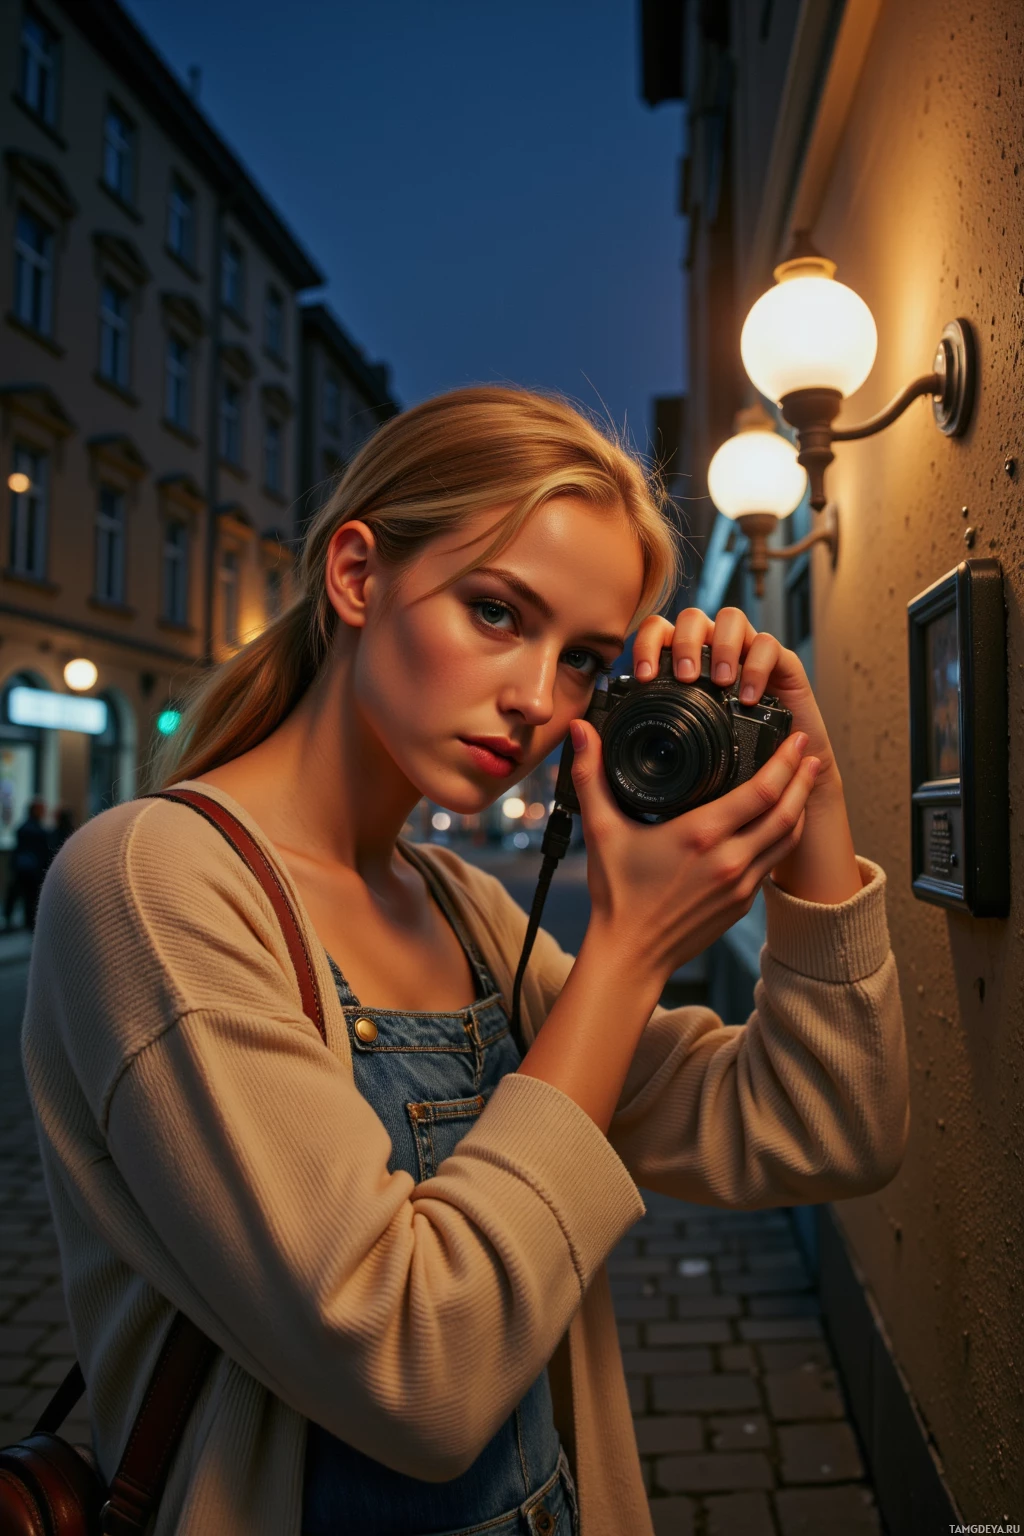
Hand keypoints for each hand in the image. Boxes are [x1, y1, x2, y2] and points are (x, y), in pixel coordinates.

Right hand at [569, 717, 818, 987]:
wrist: (631, 955)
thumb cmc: (617, 895)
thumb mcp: (601, 830)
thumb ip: (591, 776)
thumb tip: (580, 732)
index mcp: (701, 835)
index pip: (762, 791)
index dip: (785, 762)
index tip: (794, 740)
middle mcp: (730, 860)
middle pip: (787, 811)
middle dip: (803, 778)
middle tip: (809, 750)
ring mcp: (742, 885)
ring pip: (787, 839)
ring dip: (800, 807)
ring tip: (804, 781)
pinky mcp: (743, 903)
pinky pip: (774, 863)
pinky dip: (783, 837)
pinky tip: (779, 823)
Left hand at [631, 605, 838, 789]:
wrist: (783, 776)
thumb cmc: (730, 759)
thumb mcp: (685, 746)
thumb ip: (649, 731)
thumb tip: (592, 732)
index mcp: (686, 662)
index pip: (659, 632)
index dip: (647, 644)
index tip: (644, 677)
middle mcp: (714, 650)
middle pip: (693, 618)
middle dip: (685, 643)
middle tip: (686, 678)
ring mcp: (748, 652)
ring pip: (731, 618)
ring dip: (721, 647)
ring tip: (721, 682)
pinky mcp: (782, 663)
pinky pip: (768, 644)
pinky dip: (756, 666)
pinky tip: (750, 696)